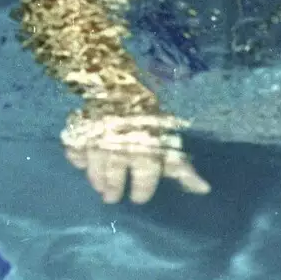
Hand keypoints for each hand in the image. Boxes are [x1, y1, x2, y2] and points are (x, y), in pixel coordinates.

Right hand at [60, 112, 210, 204]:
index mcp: (145, 153)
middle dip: (114, 190)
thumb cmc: (152, 115)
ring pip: (95, 170)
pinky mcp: (80, 133)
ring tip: (100, 187)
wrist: (121, 81)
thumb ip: (182, 168)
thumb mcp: (171, 141)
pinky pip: (75, 151)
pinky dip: (77, 158)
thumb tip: (204, 190)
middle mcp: (121, 151)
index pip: (143, 182)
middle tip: (112, 197)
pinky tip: (81, 162)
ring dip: (97, 180)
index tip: (139, 198)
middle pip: (114, 179)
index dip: (142, 192)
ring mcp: (98, 142)